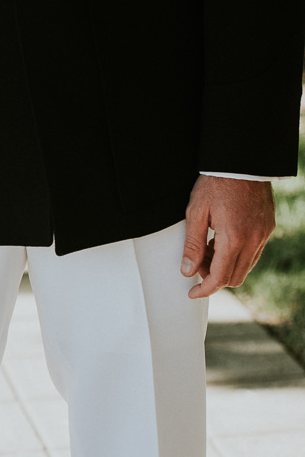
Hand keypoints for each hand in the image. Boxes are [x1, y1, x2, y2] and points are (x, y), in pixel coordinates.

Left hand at [181, 175, 275, 298]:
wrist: (241, 163)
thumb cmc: (215, 185)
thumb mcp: (195, 213)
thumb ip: (192, 244)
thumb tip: (188, 271)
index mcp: (233, 238)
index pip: (220, 277)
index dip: (204, 289)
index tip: (192, 293)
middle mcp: (253, 240)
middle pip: (234, 277)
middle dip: (213, 277)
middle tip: (196, 263)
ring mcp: (263, 234)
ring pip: (245, 266)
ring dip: (225, 266)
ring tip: (205, 248)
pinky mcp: (267, 228)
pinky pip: (253, 253)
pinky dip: (236, 255)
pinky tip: (219, 240)